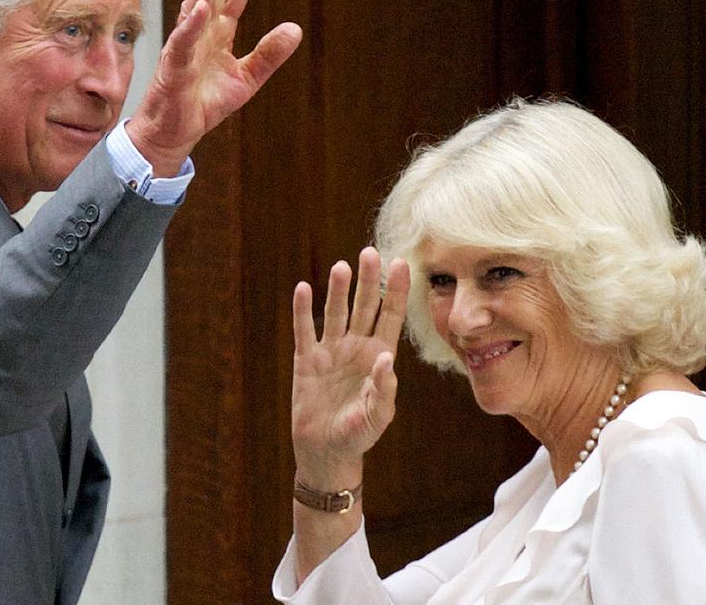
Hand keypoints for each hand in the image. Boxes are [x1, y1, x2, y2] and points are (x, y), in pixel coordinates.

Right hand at [127, 0, 302, 174]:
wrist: (177, 130)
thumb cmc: (205, 102)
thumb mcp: (247, 78)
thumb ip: (269, 54)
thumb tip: (296, 29)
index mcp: (219, 32)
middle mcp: (201, 32)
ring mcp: (185, 45)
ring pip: (194, 8)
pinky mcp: (174, 64)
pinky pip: (183, 40)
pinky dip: (191, 24)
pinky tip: (201, 7)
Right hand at [291, 248, 409, 486]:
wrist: (326, 452)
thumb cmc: (358, 434)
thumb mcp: (378, 415)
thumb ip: (383, 388)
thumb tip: (385, 358)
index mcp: (379, 356)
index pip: (390, 315)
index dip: (396, 290)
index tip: (401, 264)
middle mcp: (356, 347)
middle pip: (364, 306)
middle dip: (368, 280)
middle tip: (371, 252)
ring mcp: (331, 351)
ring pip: (336, 313)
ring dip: (338, 290)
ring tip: (342, 266)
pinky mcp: (306, 360)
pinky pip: (304, 330)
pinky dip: (303, 310)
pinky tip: (304, 288)